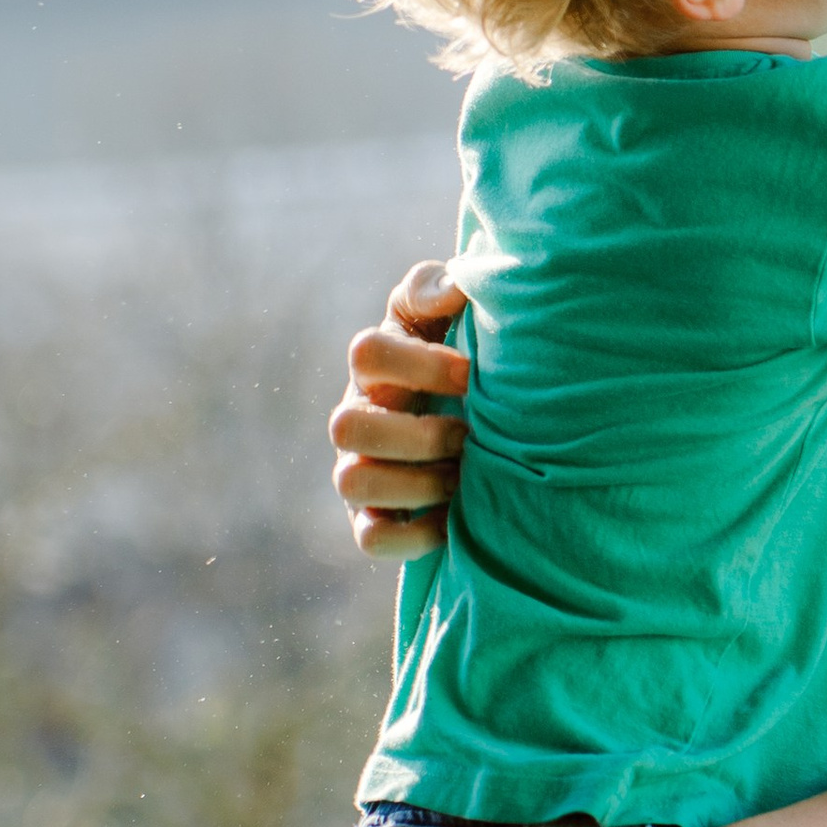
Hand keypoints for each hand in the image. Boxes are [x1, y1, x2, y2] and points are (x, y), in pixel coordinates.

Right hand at [329, 261, 470, 559]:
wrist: (481, 422)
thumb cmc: (459, 359)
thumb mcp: (445, 316)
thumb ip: (437, 290)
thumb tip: (455, 287)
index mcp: (375, 366)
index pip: (364, 352)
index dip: (418, 364)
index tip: (468, 373)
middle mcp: (355, 417)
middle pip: (346, 424)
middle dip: (417, 433)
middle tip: (468, 433)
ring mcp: (357, 470)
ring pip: (353, 483)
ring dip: (415, 482)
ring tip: (462, 476)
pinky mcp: (371, 520)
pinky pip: (371, 538)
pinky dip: (413, 534)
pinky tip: (454, 517)